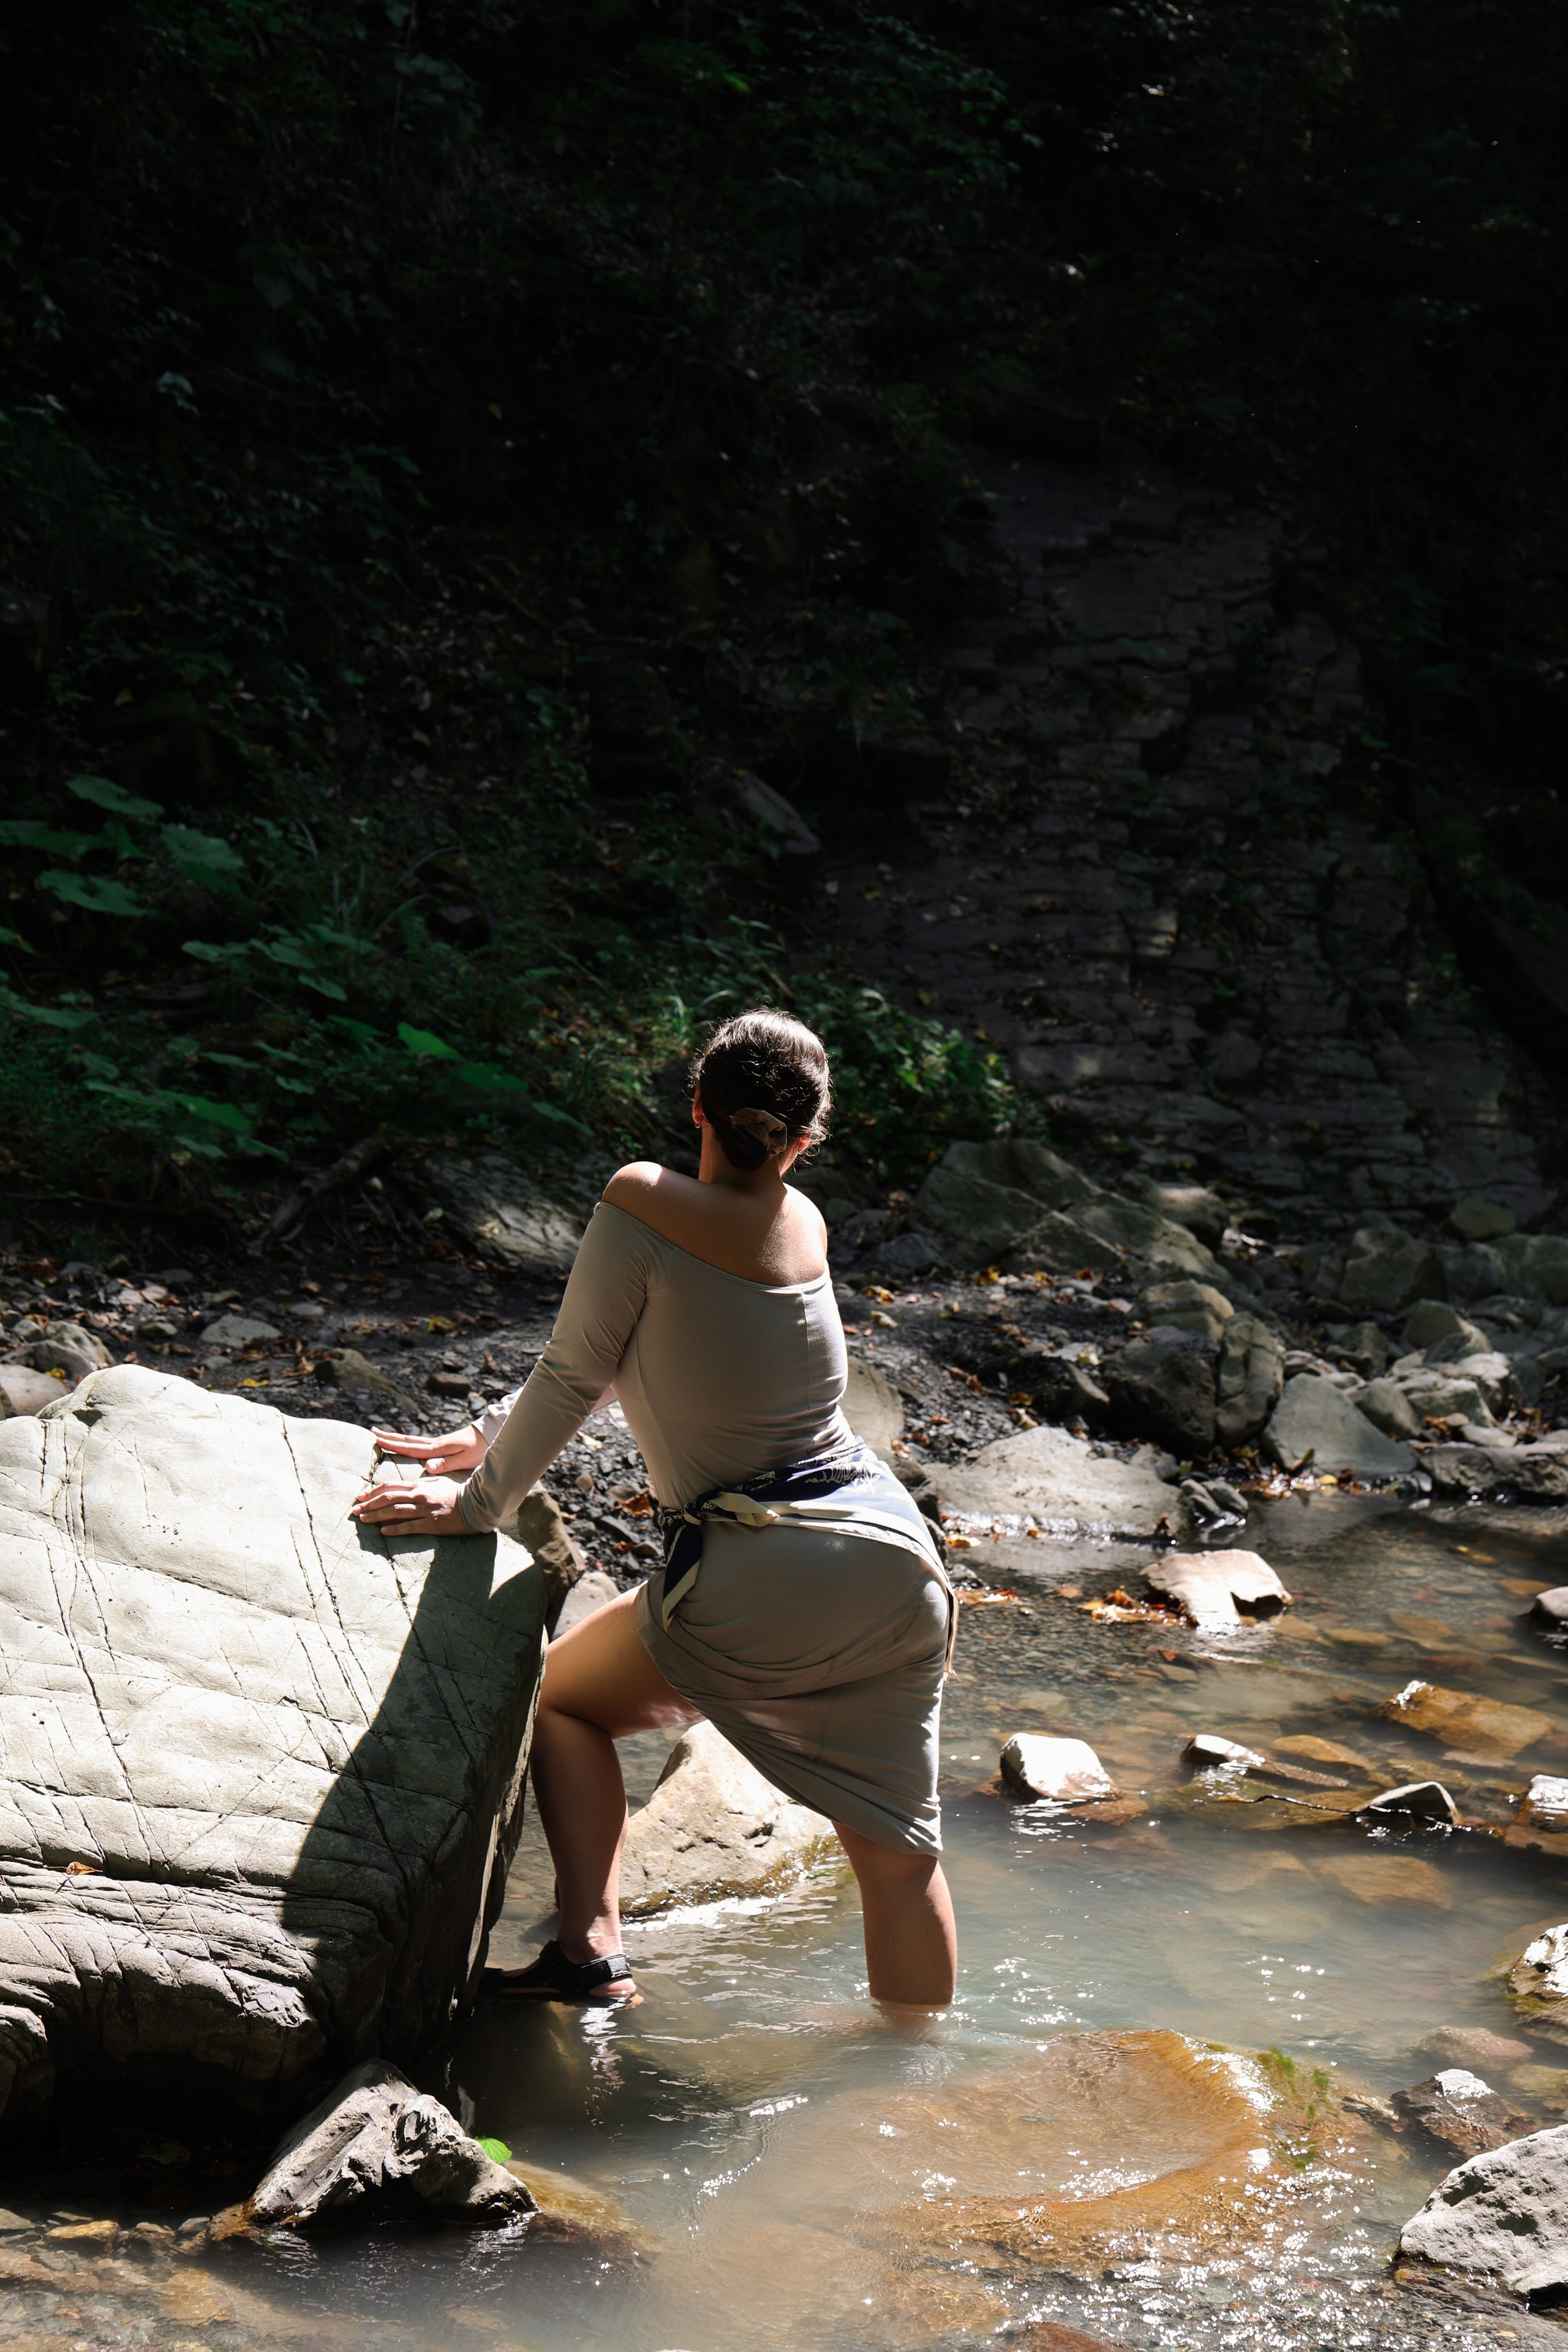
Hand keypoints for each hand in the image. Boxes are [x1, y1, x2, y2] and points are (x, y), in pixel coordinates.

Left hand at [350, 1474, 472, 1537]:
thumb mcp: (436, 1482)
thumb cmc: (456, 1493)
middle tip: (354, 1510)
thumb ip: (419, 1483)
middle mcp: (419, 1496)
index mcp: (418, 1485)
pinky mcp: (430, 1524)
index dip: (372, 1492)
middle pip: (388, 1499)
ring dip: (376, 1516)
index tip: (360, 1497)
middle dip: (369, 1504)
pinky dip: (394, 1529)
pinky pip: (409, 1527)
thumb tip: (403, 1486)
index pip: (389, 1487)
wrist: (475, 1505)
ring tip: (362, 1519)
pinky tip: (383, 1531)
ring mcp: (424, 1510)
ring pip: (394, 1512)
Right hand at [370, 1422, 486, 1475]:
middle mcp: (433, 1444)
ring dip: (395, 1437)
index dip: (392, 1445)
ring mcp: (436, 1443)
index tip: (376, 1440)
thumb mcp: (464, 1460)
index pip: (410, 1447)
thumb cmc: (478, 1451)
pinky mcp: (440, 1444)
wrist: (489, 1436)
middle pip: (406, 1440)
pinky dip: (406, 1441)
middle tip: (371, 1432)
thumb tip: (427, 1466)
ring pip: (411, 1439)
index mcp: (437, 1449)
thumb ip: (445, 1464)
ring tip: (381, 1434)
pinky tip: (403, 1443)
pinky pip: (418, 1443)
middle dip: (388, 1437)